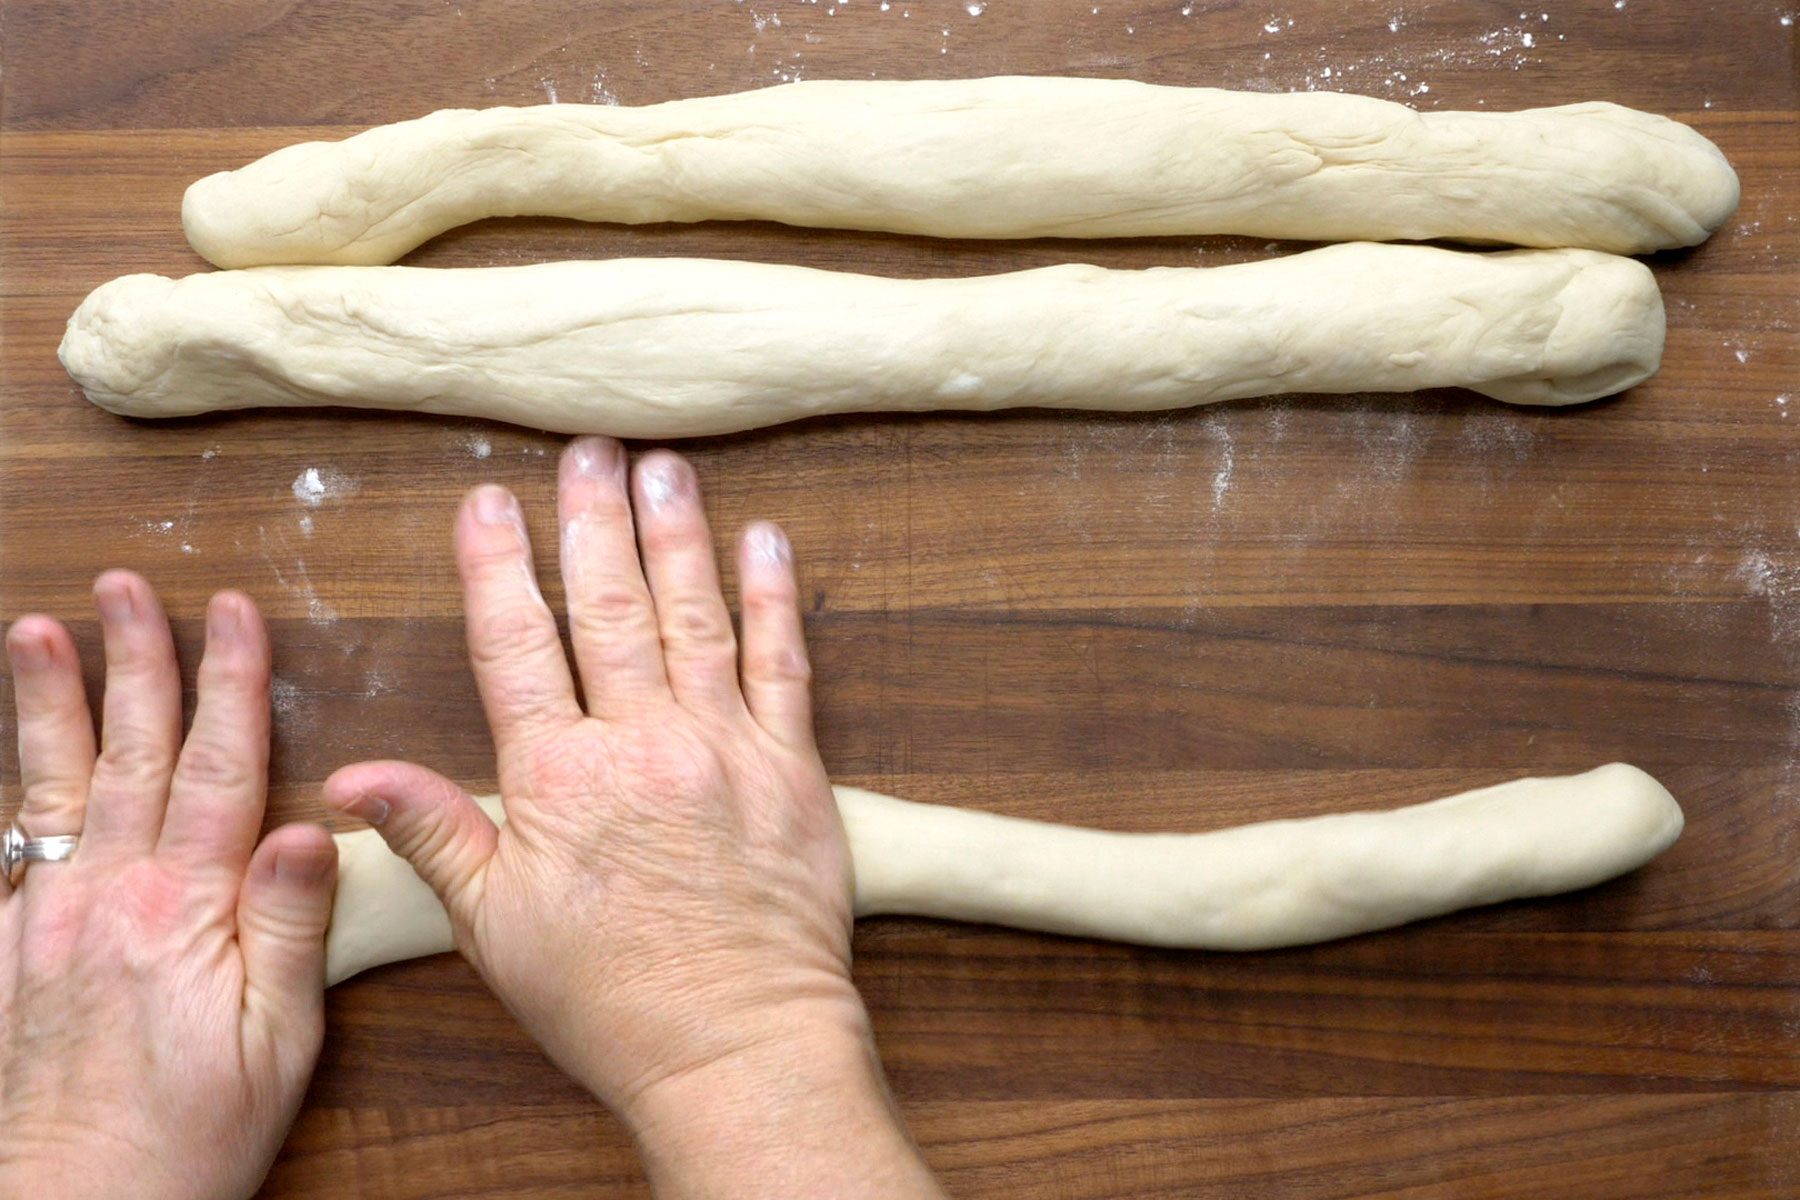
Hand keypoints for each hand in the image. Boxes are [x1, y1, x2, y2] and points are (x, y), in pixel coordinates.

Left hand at [0, 574, 336, 1199]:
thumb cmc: (192, 1136)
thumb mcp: (280, 1041)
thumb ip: (290, 925)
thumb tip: (316, 825)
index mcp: (184, 909)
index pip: (214, 767)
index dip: (227, 684)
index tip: (234, 613)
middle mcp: (105, 898)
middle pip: (127, 753)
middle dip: (135, 660)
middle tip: (127, 587)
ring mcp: (44, 920)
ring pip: (51, 786)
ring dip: (50, 702)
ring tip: (39, 630)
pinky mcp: (6, 952)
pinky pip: (7, 850)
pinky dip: (12, 791)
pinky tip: (13, 763)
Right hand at [324, 437, 941, 1196]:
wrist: (736, 1045)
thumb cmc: (608, 997)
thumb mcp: (496, 927)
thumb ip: (436, 834)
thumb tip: (355, 776)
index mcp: (560, 778)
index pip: (517, 646)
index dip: (498, 567)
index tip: (487, 501)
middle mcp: (643, 744)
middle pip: (610, 608)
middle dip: (593, 521)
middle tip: (586, 450)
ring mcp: (725, 747)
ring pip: (696, 616)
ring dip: (677, 534)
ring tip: (662, 466)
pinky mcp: (793, 767)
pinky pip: (784, 663)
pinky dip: (773, 597)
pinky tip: (765, 540)